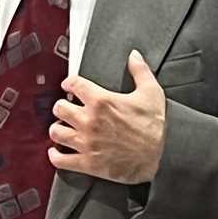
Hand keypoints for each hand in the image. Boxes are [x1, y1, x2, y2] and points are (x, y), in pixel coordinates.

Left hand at [48, 50, 166, 183]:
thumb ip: (140, 71)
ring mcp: (86, 143)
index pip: (73, 83)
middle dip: (61, 107)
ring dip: (58, 129)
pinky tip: (58, 152)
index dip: (69, 83)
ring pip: (55, 132)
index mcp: (101, 101)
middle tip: (68, 109)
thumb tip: (134, 55)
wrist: (162, 156)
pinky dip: (55, 156)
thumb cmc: (155, 126)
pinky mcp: (87, 163)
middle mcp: (89, 120)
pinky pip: (60, 160)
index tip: (70, 86)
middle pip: (58, 108)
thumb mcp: (152, 93)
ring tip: (64, 128)